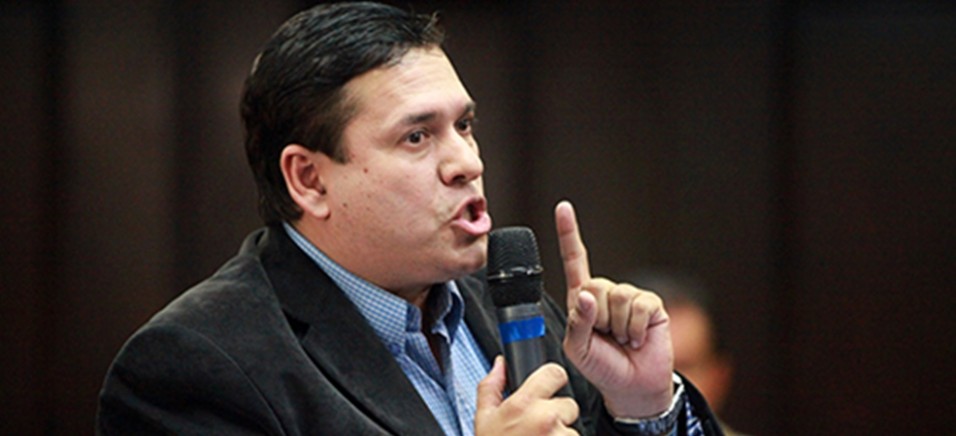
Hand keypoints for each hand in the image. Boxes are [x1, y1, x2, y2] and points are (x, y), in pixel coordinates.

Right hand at [475, 356, 579, 434]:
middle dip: (557, 416)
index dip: (552, 380)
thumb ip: (491, 387)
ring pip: (573, 430)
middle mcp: (546, 419)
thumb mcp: (483, 419)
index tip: (547, 390)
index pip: (555, 373)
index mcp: (524, 404)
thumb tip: (499, 365)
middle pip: (568, 404)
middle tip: (537, 431)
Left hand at [555, 200, 673, 418]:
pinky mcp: (651, 305)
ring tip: (621, 340)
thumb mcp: (577, 349)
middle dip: (597, 318)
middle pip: (595, 286)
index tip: (563, 207)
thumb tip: (586, 294)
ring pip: (618, 297)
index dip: (569, 233)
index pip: (575, 260)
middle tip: (605, 338)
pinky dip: (635, 328)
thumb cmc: (601, 367)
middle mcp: (606, 293)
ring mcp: (630, 297)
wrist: (632, 387)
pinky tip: (636, 340)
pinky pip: (640, 306)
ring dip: (618, 327)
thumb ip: (577, 322)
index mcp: (582, 299)